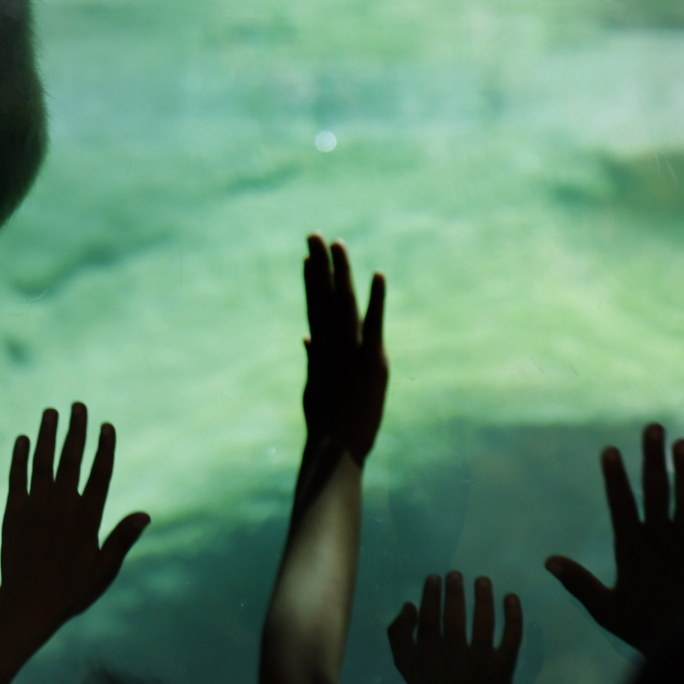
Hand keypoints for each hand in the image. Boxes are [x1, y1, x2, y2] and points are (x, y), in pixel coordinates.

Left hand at [0, 403, 151, 638]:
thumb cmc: (70, 591)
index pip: (99, 475)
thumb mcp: (103, 571)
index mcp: (86, 519)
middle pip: (70, 460)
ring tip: (51, 412)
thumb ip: (122, 540)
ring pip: (42, 463)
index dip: (104, 448)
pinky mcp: (13, 514)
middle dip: (75, 430)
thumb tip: (145, 514)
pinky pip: (16, 479)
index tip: (106, 425)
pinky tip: (22, 440)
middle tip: (78, 405)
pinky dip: (19, 458)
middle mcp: (60, 508)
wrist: (25, 606)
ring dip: (47, 435)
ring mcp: (34, 509)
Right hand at [300, 236, 389, 468]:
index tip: (308, 257)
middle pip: (325, 297)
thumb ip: (312, 359)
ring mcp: (350, 351)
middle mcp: (332, 345)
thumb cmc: (327, 425)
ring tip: (338, 244)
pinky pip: (375, 325)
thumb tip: (306, 337)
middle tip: (314, 235)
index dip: (312, 281)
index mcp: (321, 350)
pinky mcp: (372, 361)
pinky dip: (377, 300)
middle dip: (320, 265)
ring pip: (344, 304)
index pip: (315, 308)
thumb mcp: (315, 387)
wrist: (336, 448)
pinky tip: (378, 276)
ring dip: (342, 273)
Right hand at [386, 570, 523, 683]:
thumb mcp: (408, 670)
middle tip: (455, 574)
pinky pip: (511, 640)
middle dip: (454, 596)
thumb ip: (399, 637)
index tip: (434, 578)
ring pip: (483, 629)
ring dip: (483, 601)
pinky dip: (513, 617)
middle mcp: (455, 667)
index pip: (429, 626)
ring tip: (482, 580)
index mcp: (430, 666)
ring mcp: (482, 669)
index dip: (430, 599)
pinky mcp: (504, 669)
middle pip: (454, 625)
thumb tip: (409, 605)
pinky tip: (510, 597)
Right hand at [545, 425, 683, 653]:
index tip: (610, 450)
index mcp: (632, 550)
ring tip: (683, 443)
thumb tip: (548, 562)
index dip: (615, 478)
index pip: (622, 506)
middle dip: (653, 458)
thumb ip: (578, 583)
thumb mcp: (604, 609)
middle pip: (656, 492)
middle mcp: (661, 541)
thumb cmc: (642, 628)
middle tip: (654, 428)